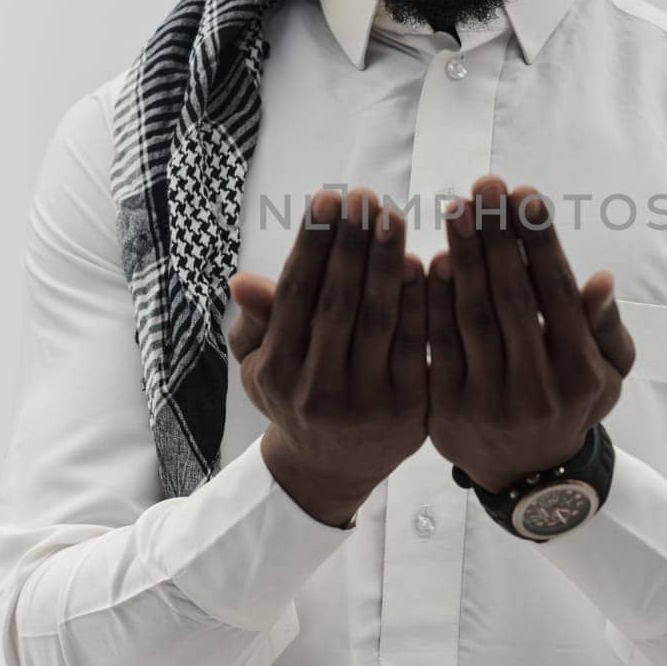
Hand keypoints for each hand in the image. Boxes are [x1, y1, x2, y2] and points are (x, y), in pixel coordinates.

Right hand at [228, 189, 427, 523]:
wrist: (330, 468)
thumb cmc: (293, 395)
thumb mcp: (261, 365)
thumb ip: (257, 322)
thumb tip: (240, 281)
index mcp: (275, 371)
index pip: (295, 294)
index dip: (313, 243)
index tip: (329, 197)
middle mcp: (315, 389)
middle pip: (338, 302)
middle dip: (352, 243)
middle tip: (366, 197)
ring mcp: (364, 403)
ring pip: (378, 320)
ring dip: (387, 263)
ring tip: (394, 217)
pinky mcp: (408, 410)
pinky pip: (415, 345)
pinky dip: (421, 302)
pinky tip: (426, 262)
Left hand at [426, 176, 635, 492]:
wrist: (527, 476)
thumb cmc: (571, 404)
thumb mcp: (607, 376)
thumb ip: (604, 328)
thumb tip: (601, 280)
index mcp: (580, 373)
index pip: (556, 294)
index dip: (540, 241)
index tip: (526, 193)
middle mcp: (537, 388)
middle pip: (511, 297)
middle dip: (498, 235)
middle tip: (486, 185)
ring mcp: (489, 401)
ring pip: (472, 316)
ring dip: (464, 256)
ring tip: (457, 208)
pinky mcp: (447, 409)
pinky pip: (438, 344)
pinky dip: (433, 300)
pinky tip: (430, 259)